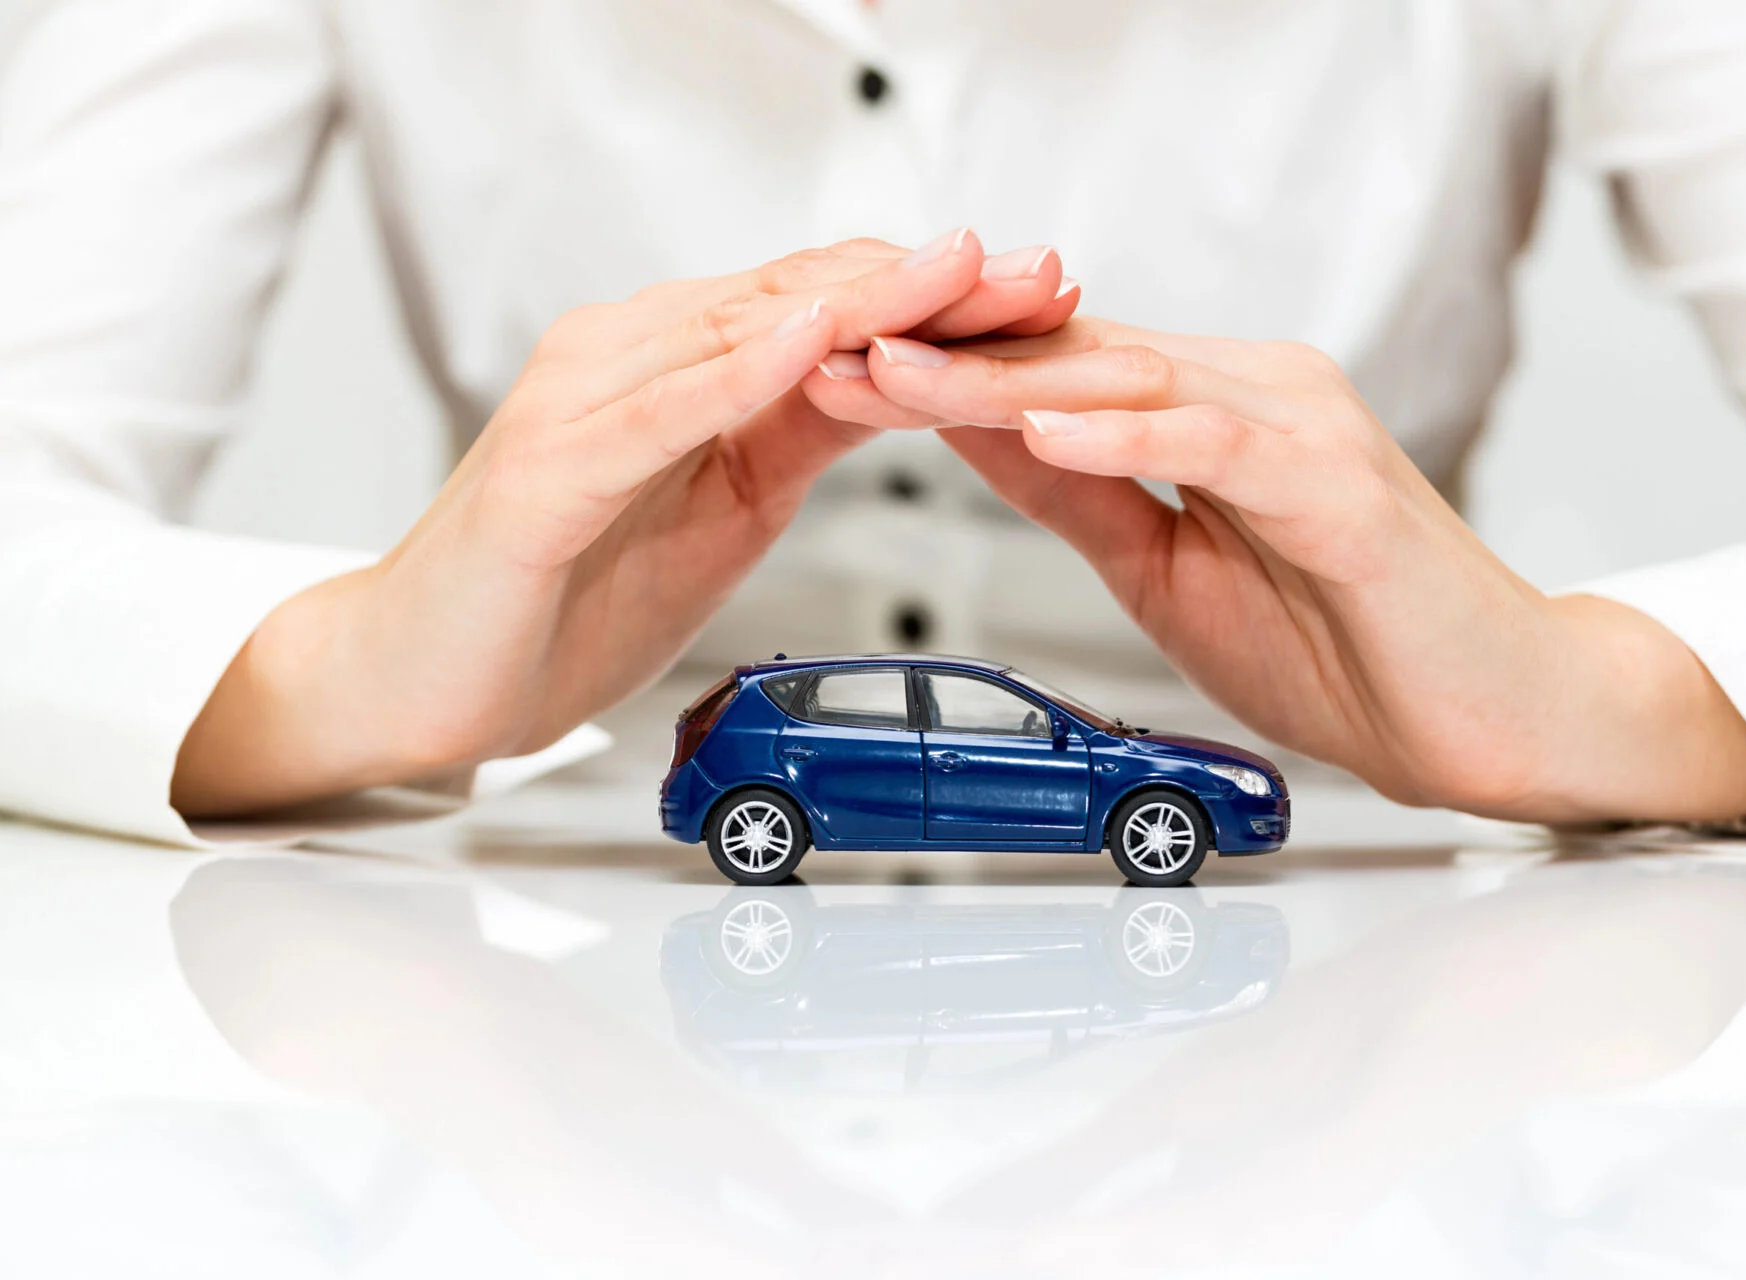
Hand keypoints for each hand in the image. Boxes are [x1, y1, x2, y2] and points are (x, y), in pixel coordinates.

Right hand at [173, 232, 1076, 815]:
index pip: (827, 306)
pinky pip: (656, 410)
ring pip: (740, 333)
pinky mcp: (546, 469)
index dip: (941, 295)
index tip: (1044, 293)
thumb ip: (794, 433)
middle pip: (803, 297)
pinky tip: (805, 346)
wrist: (425, 675)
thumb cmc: (563, 593)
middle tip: (1040, 270)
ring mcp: (583, 401)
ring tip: (957, 274)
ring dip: (861, 304)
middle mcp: (630, 356)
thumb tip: (894, 383)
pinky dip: (734, 376)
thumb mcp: (724, 509)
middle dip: (932, 284)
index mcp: (679, 367)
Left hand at [805, 318, 1745, 823]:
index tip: (835, 375)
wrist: (1489, 720)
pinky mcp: (1340, 485)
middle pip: (1074, 358)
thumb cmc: (1349, 650)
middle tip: (829, 348)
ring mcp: (1300, 429)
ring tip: (899, 375)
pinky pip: (1218, 443)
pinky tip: (1049, 428)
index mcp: (1206, 415)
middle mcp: (1252, 396)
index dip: (940, 372)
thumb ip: (1083, 495)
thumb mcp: (1167, 573)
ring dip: (1003, 379)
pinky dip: (1130, 431)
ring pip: (1130, 382)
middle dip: (942, 357)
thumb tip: (981, 434)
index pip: (1052, 373)